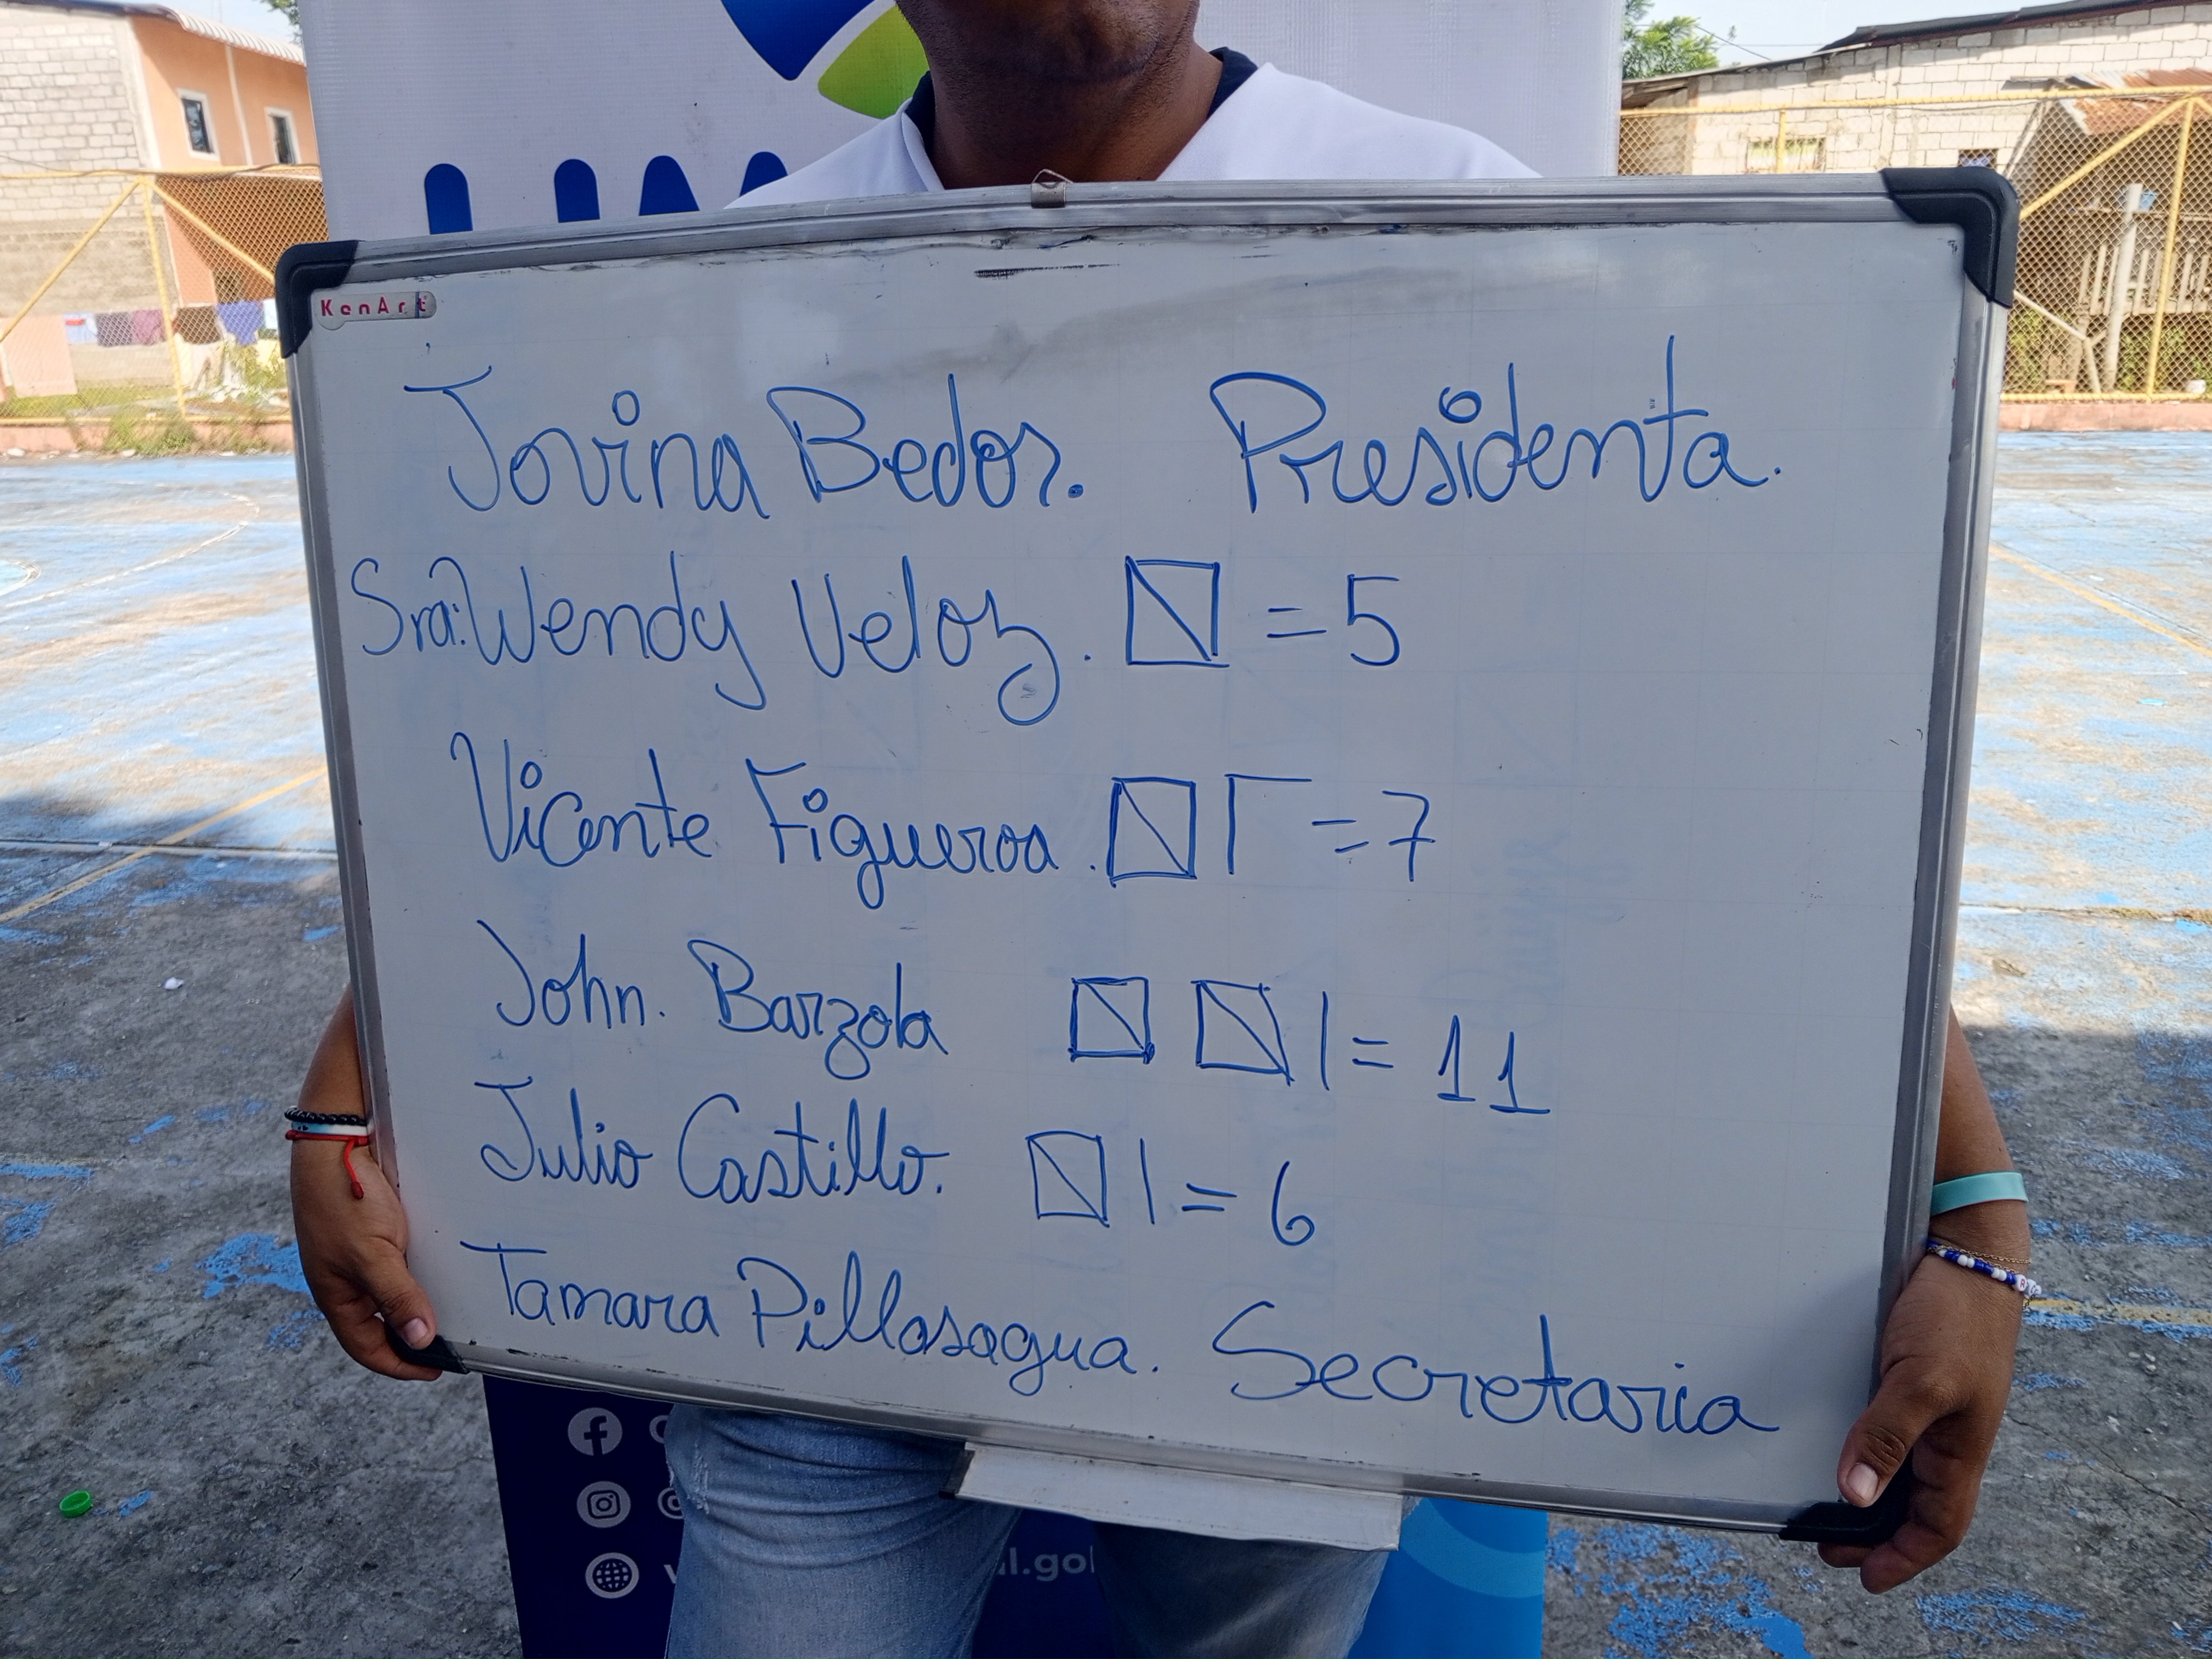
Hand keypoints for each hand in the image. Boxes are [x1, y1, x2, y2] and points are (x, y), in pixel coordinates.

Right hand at [289, 989, 444, 1381]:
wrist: (337, 1135)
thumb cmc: (345, 1196)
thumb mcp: (372, 1253)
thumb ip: (398, 1296)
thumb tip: (420, 1341)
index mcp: (337, 1294)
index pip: (367, 1346)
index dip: (400, 1364)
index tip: (437, 1370)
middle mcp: (349, 1276)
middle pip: (382, 1321)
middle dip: (414, 1334)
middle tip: (456, 1340)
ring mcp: (363, 1250)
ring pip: (396, 1287)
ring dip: (424, 1298)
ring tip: (462, 1306)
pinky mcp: (379, 1225)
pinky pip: (404, 1256)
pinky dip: (426, 1267)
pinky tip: (451, 1264)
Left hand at [1820, 1239, 2023, 1589]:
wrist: (1965, 1247)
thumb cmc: (1955, 1314)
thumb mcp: (1919, 1379)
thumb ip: (1886, 1437)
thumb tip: (1855, 1497)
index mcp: (1959, 1448)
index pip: (1938, 1526)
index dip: (1903, 1558)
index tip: (1863, 1577)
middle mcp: (1943, 1433)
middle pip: (1911, 1504)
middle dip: (1872, 1532)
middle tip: (1824, 1543)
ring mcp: (1926, 1404)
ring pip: (1894, 1466)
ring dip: (1861, 1490)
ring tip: (1817, 1503)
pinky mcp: (1904, 1374)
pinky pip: (1880, 1424)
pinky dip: (1857, 1444)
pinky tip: (1823, 1440)